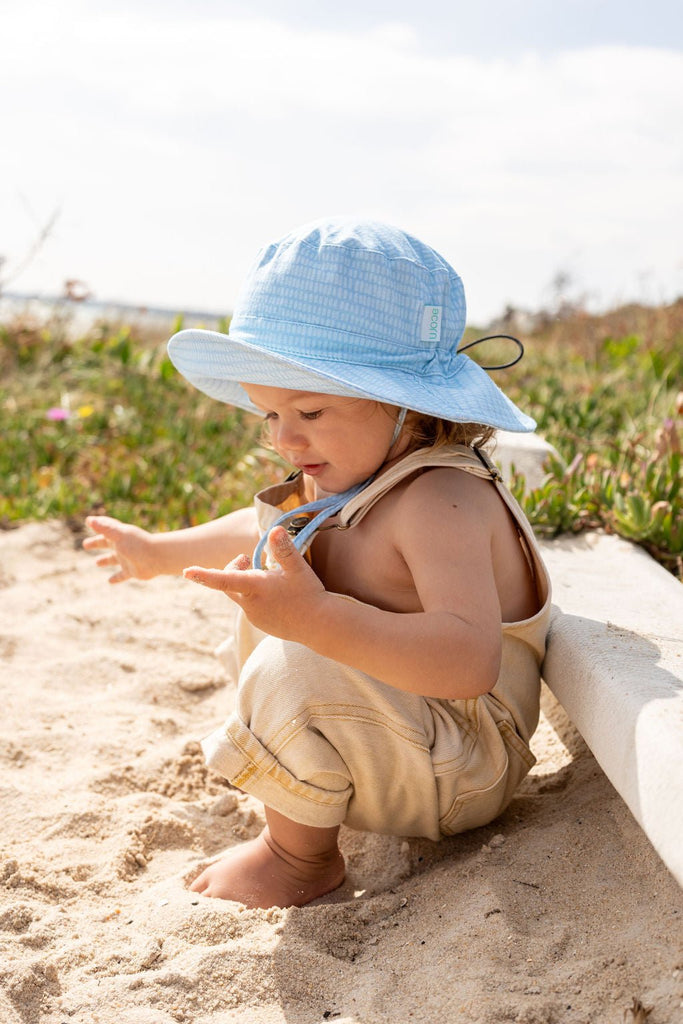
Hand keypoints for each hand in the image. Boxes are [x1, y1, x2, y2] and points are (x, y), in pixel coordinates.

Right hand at [83, 515, 158, 582]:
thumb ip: (104, 528)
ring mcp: (127, 559)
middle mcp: (122, 546)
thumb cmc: (138, 544)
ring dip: (105, 560)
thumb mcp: (119, 535)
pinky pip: (122, 575)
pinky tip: (109, 581)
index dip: (98, 525)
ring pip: (113, 559)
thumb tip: (89, 520)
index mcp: (119, 536)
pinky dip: (116, 578)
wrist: (157, 557)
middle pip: (107, 544)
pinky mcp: (132, 571)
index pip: (106, 529)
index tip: (88, 522)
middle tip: (85, 545)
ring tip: (97, 563)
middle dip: (97, 543)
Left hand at [183, 526, 326, 641]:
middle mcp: (249, 604)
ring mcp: (254, 616)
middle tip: (250, 558)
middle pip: (228, 583)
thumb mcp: (298, 569)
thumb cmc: (309, 595)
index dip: (203, 575)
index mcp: (255, 588)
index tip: (187, 571)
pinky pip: (251, 605)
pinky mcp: (260, 623)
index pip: (223, 580)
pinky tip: (278, 595)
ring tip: (272, 578)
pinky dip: (256, 596)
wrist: (321, 626)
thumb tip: (275, 529)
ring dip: (248, 583)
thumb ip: (284, 549)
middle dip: (234, 569)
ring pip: (241, 594)